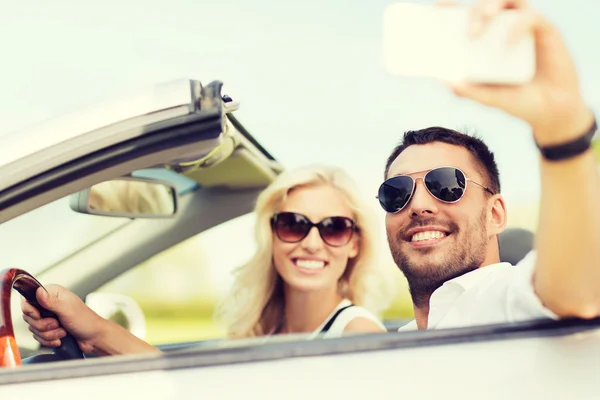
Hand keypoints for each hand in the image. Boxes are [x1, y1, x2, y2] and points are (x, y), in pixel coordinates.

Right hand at [21, 285, 107, 353]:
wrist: (93, 338)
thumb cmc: (85, 321)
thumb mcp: (67, 310)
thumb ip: (51, 302)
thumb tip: (38, 291)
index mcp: (53, 293)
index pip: (28, 299)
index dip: (29, 309)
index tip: (38, 315)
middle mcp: (48, 304)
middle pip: (29, 317)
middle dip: (43, 325)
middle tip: (57, 323)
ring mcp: (48, 317)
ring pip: (33, 329)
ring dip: (49, 334)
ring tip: (63, 331)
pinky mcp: (49, 329)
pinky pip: (38, 338)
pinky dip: (49, 340)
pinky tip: (61, 338)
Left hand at [445, 0, 593, 144]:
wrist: (551, 111)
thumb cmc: (517, 100)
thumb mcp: (488, 97)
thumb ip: (467, 90)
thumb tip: (443, 80)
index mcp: (485, 41)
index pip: (465, 17)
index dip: (450, 9)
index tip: (436, 8)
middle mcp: (502, 29)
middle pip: (484, 5)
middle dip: (474, 12)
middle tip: (471, 33)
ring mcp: (523, 27)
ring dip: (492, 4)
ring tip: (485, 18)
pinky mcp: (544, 30)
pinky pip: (528, 17)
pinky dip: (516, 27)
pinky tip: (508, 45)